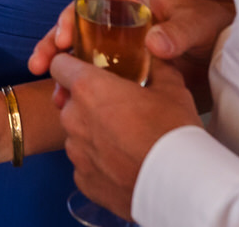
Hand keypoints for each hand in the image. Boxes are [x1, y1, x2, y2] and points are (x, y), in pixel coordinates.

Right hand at [29, 0, 233, 110]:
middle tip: (41, 64)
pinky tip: (68, 103)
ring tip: (53, 93)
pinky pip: (95, 75)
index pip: (91, 0)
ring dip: (61, 70)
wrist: (230, 56)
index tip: (63, 38)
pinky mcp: (124, 69)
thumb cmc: (214, 28)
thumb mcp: (199, 24)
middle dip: (53, 44)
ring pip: (80, 53)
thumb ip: (179, 31)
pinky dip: (79, 87)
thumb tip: (154, 43)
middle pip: (76, 26)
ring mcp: (120, 45)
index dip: (70, 16)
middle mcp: (120, 19)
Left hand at [49, 54, 199, 219]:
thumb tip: (156, 53)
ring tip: (125, 141)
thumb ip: (157, 66)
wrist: (180, 186)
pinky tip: (124, 165)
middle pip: (69, 102)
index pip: (59, 64)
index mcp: (88, 88)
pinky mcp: (83, 180)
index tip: (86, 70)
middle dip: (87, 103)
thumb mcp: (172, 88)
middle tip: (118, 110)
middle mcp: (73, 118)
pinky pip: (85, 164)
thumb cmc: (173, 133)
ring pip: (76, 135)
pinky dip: (99, 163)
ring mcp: (75, 152)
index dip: (71, 64)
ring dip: (92, 134)